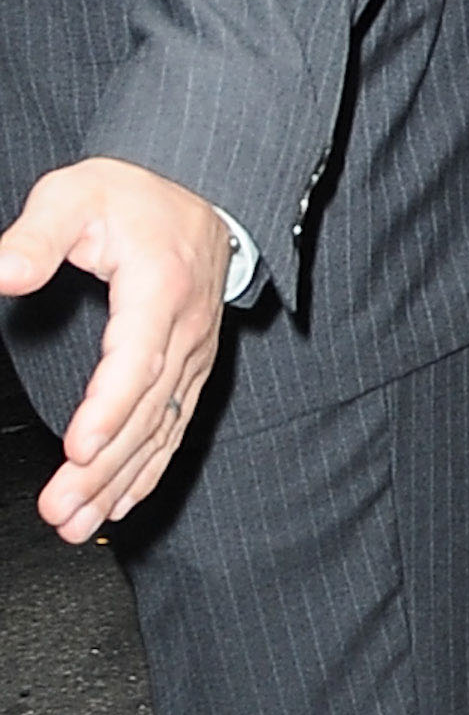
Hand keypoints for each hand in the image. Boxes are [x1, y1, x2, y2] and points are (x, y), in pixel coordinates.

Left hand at [1, 160, 234, 543]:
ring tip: (78, 523)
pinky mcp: (191, 368)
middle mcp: (185, 330)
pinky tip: (123, 501)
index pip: (137, 361)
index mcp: (160, 289)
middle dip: (102, 470)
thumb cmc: (134, 195)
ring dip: (119, 483)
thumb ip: (36, 237)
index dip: (108, 410)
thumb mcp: (75, 195)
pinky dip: (148, 470)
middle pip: (146, 412)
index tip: (78, 449)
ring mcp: (193, 354)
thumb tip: (1, 272)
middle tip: (60, 510)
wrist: (202, 190)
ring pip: (160, 430)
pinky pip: (173, 427)